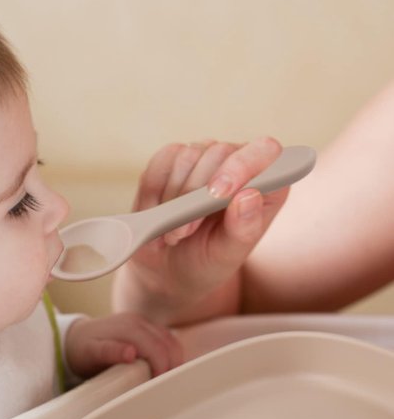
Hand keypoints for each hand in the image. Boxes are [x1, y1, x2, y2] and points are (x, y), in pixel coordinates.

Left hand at [65, 312, 182, 377]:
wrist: (74, 337)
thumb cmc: (82, 349)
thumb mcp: (90, 353)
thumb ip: (110, 351)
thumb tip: (132, 352)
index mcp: (127, 327)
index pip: (155, 347)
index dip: (162, 367)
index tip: (158, 385)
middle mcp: (138, 321)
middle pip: (167, 342)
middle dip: (171, 365)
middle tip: (165, 387)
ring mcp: (143, 322)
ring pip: (170, 339)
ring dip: (174, 359)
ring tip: (167, 380)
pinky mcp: (146, 327)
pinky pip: (166, 338)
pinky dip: (171, 353)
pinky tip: (167, 369)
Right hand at [113, 137, 288, 323]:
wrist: (169, 268)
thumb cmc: (208, 261)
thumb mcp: (228, 255)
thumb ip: (244, 229)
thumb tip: (249, 195)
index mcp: (266, 183)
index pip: (266, 151)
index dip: (243, 165)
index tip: (218, 195)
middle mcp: (237, 162)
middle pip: (219, 152)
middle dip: (196, 194)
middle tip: (185, 232)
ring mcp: (203, 157)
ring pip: (187, 156)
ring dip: (174, 199)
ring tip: (173, 231)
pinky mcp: (172, 159)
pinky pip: (161, 162)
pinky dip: (153, 193)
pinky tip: (157, 214)